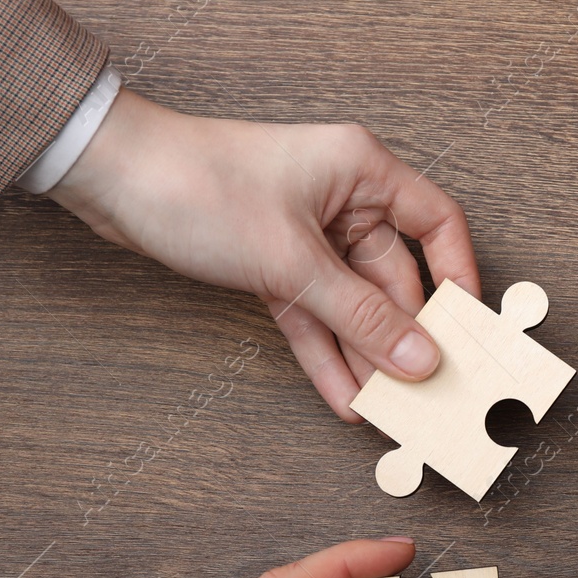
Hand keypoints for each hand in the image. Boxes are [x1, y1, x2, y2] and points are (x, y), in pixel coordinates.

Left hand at [49, 89, 477, 420]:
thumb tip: (418, 356)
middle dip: (405, 335)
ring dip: (365, 354)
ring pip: (354, 303)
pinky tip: (342, 393)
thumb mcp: (291, 260)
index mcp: (362, 171)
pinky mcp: (275, 261)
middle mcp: (343, 200)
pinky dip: (325, 351)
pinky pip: (314, 314)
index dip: (459, 276)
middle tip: (425, 388)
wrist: (110, 176)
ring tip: (386, 406)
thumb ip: (360, 315)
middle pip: (396, 276)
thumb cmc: (196, 183)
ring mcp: (309, 233)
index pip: (437, 223)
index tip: (467, 329)